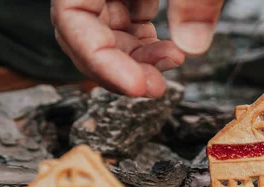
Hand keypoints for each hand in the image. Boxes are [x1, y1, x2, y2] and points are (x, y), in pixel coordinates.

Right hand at [51, 0, 223, 96]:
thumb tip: (193, 45)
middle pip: (88, 33)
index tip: (136, 87)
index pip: (71, 20)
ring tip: (171, 65)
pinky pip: (131, 23)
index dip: (99, 60)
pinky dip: (149, 45)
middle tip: (154, 89)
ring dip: (139, 60)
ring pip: (111, 33)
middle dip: (121, 69)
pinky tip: (171, 53)